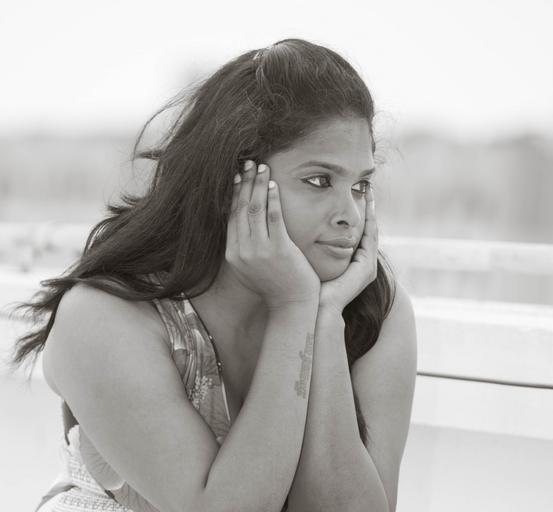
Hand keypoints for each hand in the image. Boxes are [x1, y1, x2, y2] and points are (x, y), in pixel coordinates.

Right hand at [226, 160, 320, 310]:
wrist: (292, 305)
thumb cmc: (274, 285)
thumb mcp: (250, 269)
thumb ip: (243, 248)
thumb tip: (240, 225)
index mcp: (233, 255)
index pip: (230, 216)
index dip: (234, 193)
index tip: (238, 176)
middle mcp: (242, 251)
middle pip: (240, 209)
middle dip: (245, 182)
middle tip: (248, 163)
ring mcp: (260, 251)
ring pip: (255, 209)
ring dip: (258, 185)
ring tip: (262, 167)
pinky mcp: (279, 250)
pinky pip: (274, 218)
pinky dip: (272, 199)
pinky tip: (274, 185)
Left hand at [319, 188, 377, 314]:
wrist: (316, 309)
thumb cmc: (309, 288)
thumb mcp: (312, 261)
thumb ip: (313, 247)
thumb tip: (299, 228)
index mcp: (352, 263)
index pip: (357, 232)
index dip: (358, 214)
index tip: (354, 195)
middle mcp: (364, 264)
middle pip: (368, 229)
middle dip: (369, 208)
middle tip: (367, 187)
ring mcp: (368, 266)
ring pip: (372, 231)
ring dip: (372, 211)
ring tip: (370, 192)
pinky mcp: (367, 268)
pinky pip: (371, 238)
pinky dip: (370, 221)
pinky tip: (368, 206)